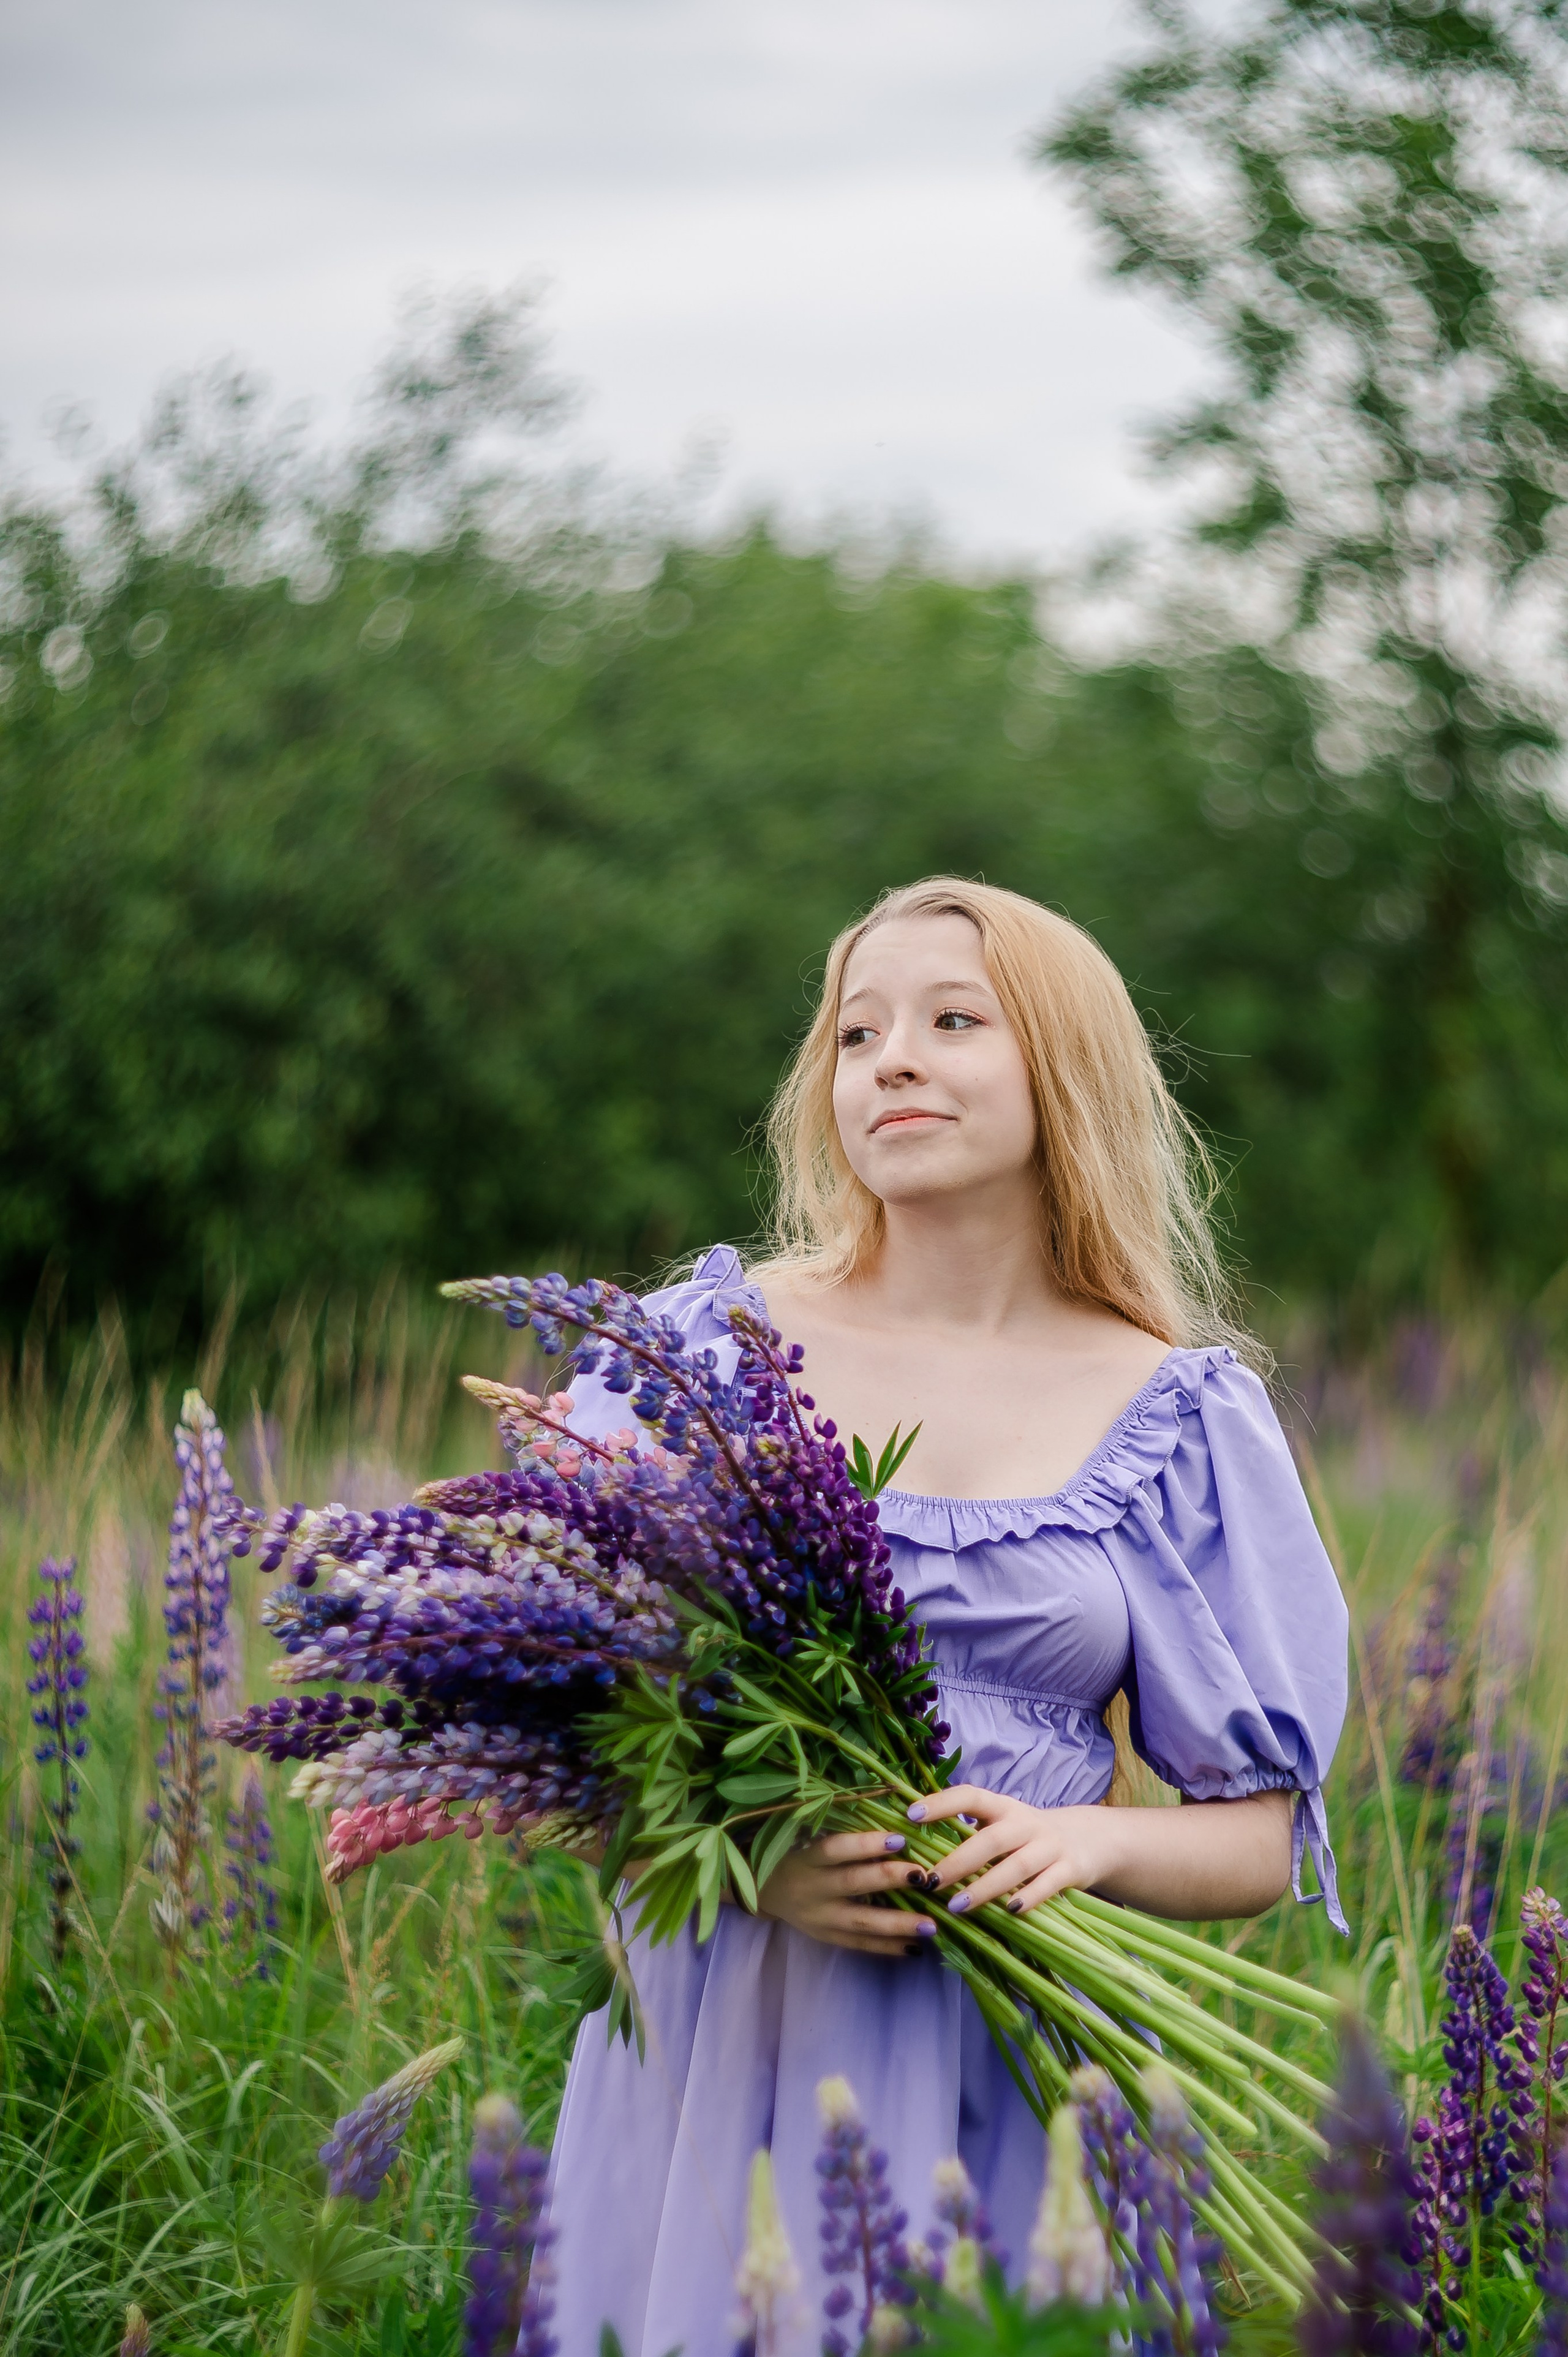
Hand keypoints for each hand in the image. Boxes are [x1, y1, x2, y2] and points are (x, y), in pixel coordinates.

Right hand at [756, 1829, 939, 1957]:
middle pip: (854, 1884)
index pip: (836, 1849)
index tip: (900, 1838)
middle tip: (925, 1876)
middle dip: (890, 1879)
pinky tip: (915, 1947)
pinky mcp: (826, 1937)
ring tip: (932, 1925)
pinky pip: (860, 1944)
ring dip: (898, 1924)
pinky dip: (888, 1946)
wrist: (763, 1891)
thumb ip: (840, 1832)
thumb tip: (891, 1822)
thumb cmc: (794, 1856)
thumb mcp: (806, 1839)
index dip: (866, 1844)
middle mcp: (812, 1889)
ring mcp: (819, 1918)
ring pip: (862, 1922)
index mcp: (807, 1859)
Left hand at [909, 1784, 1125, 1915]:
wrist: (1090, 1839)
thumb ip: (970, 1832)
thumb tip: (918, 1847)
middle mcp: (1026, 1823)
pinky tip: (1009, 1911)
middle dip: (959, 1861)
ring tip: (956, 1906)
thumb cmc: (1029, 1836)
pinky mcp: (1070, 1869)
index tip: (910, 1815)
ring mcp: (1050, 1846)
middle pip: (991, 1839)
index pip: (970, 1795)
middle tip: (930, 1880)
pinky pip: (1048, 1884)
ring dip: (985, 1887)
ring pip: (1017, 1866)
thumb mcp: (1003, 1824)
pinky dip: (1029, 1897)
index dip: (942, 1803)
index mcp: (1003, 1807)